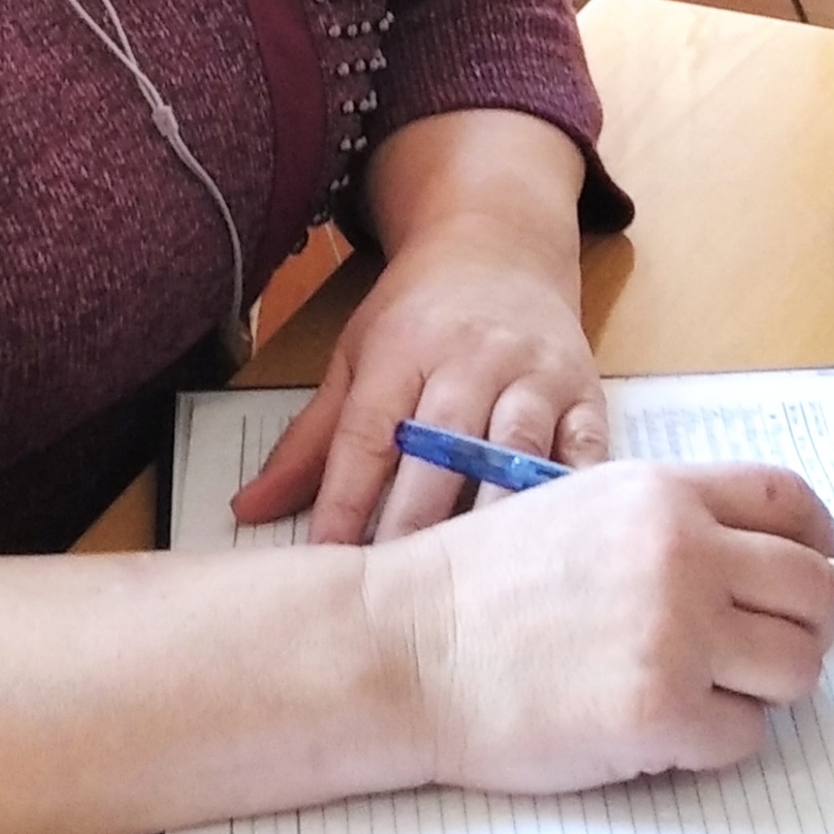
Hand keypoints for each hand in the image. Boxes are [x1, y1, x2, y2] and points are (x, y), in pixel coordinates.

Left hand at [233, 111, 604, 545]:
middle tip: (395, 591)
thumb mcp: (356, 357)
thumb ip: (310, 441)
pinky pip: (585, 452)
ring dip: (490, 518)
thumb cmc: (420, 314)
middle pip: (442, 448)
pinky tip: (554, 548)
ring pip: (514, 452)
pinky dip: (572, 498)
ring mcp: (535, 374)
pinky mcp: (585, 392)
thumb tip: (248, 510)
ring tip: (468, 584)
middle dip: (415, 520)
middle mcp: (471, 358)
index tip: (327, 560)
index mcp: (402, 349)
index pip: (369, 434)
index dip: (346, 500)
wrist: (502, 242)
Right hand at [360, 460, 833, 791]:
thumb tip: (754, 562)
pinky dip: (713, 743)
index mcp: (661, 495)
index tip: (811, 575)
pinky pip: (743, 737)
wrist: (405, 648)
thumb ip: (668, 522)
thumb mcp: (579, 509)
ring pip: (795, 669)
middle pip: (814, 591)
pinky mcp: (658, 712)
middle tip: (759, 654)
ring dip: (762, 690)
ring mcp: (673, 633)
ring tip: (702, 693)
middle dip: (800, 629)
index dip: (821, 545)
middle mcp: (679, 553)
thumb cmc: (479, 587)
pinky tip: (656, 728)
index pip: (792, 504)